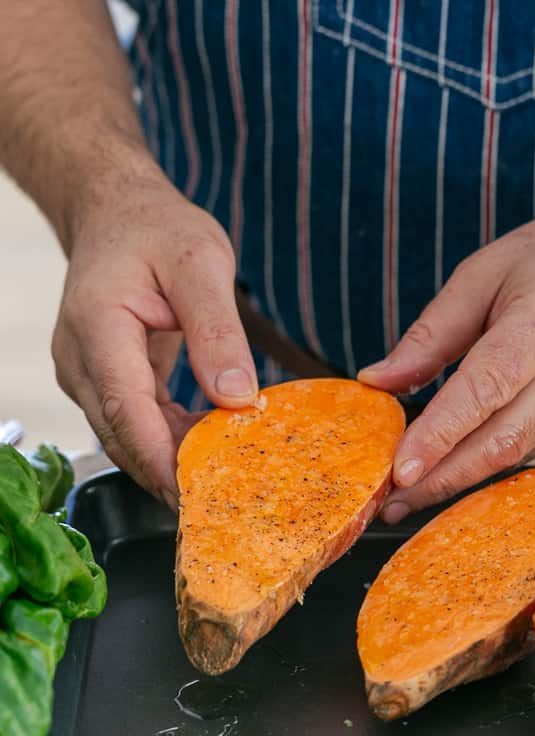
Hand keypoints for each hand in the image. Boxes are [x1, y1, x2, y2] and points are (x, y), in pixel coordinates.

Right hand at [51, 160, 256, 508]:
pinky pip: (137, 424)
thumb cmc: (156, 230)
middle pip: (124, 436)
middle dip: (171, 475)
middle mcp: (81, 360)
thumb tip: (237, 398)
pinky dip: (172, 441)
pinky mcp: (105, 382)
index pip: (127, 410)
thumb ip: (217, 330)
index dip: (161, 460)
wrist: (118, 214)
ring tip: (228, 482)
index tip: (197, 496)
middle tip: (226, 505)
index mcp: (98, 327)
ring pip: (128, 438)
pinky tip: (212, 449)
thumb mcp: (201, 263)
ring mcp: (88, 375)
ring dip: (174, 462)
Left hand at [359, 184, 534, 521]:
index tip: (400, 471)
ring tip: (411, 492)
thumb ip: (431, 334)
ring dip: (462, 477)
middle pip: (505, 440)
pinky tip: (457, 464)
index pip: (487, 389)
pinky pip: (534, 445)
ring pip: (518, 453)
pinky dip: (490, 458)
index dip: (441, 435)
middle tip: (391, 503)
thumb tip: (379, 383)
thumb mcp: (485, 273)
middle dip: (443, 479)